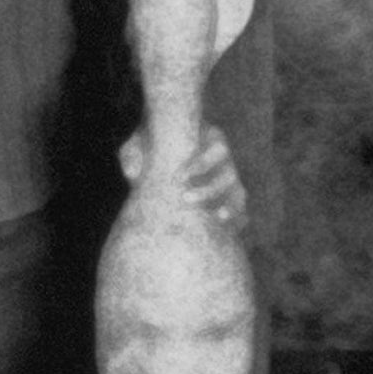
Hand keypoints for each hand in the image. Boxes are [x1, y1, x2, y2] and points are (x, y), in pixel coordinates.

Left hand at [118, 125, 247, 228]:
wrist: (159, 159)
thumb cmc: (151, 145)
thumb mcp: (138, 143)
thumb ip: (133, 154)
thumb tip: (132, 174)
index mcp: (211, 140)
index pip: (216, 149)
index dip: (201, 163)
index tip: (179, 176)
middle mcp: (225, 161)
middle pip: (228, 174)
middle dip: (209, 188)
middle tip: (185, 198)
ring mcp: (230, 181)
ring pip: (238, 194)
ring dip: (230, 207)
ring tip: (215, 219)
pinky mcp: (228, 200)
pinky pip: (240, 212)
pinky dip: (237, 221)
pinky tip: (228, 233)